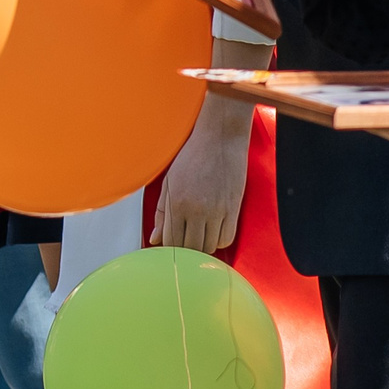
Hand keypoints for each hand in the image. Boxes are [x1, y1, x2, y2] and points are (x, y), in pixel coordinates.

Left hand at [156, 108, 247, 253]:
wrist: (220, 138)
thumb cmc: (191, 157)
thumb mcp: (169, 182)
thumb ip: (161, 213)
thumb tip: (154, 240)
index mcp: (177, 202)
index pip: (171, 242)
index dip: (170, 248)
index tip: (171, 244)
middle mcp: (197, 209)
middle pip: (191, 249)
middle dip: (186, 250)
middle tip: (186, 241)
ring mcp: (217, 210)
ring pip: (209, 247)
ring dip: (203, 246)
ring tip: (199, 234)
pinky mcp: (234, 209)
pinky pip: (227, 238)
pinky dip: (219, 240)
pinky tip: (214, 230)